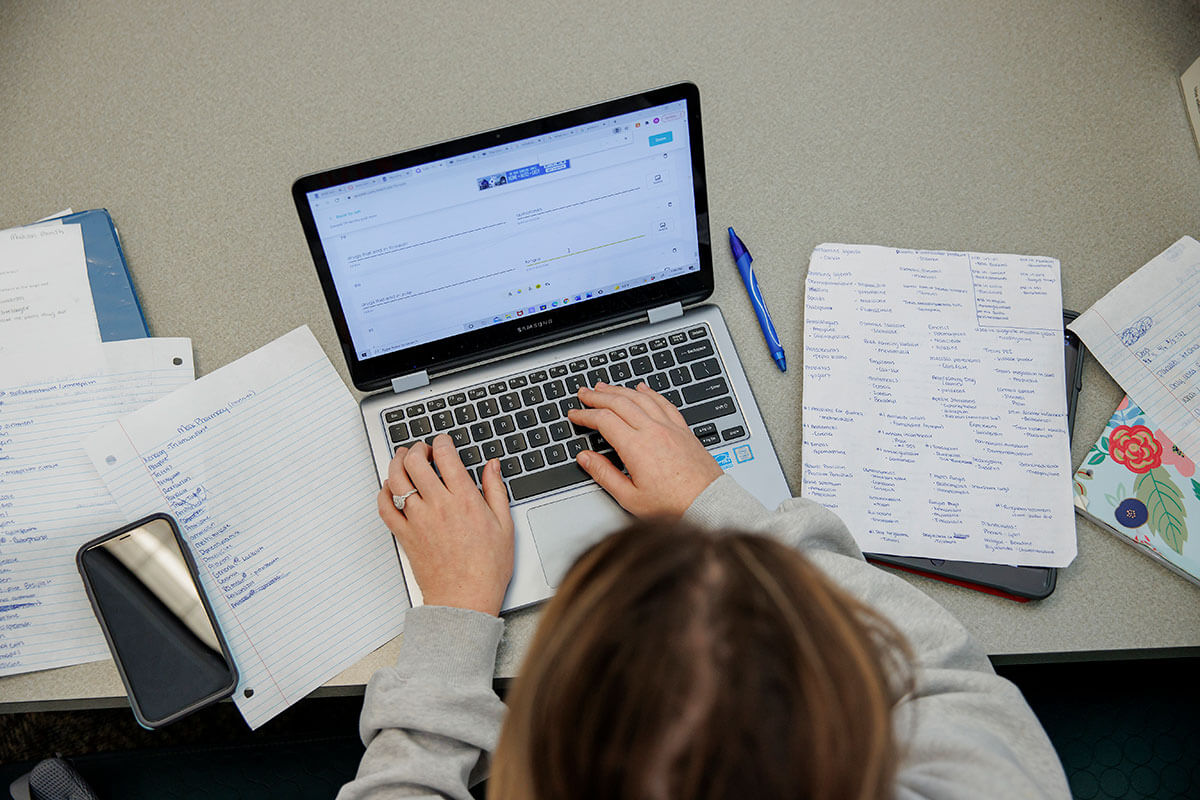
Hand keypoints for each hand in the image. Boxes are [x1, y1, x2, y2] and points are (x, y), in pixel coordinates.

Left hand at [376, 434, 513, 615]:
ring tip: (403, 459)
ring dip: (397, 463)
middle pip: (416, 462)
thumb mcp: (504, 525)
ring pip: (396, 480)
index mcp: (464, 500)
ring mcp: (417, 521)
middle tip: (422, 449)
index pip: (445, 457)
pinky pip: (385, 507)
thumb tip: (492, 466)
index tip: (442, 442)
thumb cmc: (487, 569)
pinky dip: (383, 492)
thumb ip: (496, 490)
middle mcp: (438, 506)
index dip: (441, 442)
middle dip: (417, 448)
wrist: (465, 600)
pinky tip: (390, 488)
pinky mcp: (404, 536)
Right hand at [568, 382, 723, 517]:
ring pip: (641, 398)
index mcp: (636, 447)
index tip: (574, 415)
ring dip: (620, 390)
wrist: (708, 503)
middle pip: (620, 403)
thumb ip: (604, 474)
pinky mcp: (683, 430)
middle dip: (598, 396)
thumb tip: (585, 458)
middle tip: (584, 393)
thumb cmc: (672, 505)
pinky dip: (650, 393)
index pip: (604, 420)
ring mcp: (670, 427)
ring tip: (605, 387)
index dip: (585, 415)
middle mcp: (653, 431)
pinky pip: (664, 403)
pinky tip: (642, 388)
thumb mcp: (630, 497)